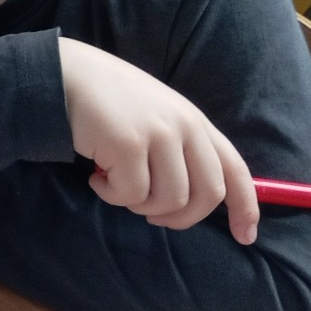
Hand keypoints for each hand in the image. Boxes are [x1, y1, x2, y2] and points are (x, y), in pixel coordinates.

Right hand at [59, 37, 258, 243]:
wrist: (66, 73)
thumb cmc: (108, 100)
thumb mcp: (157, 117)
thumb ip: (179, 147)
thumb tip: (190, 200)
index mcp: (196, 122)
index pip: (235, 170)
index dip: (245, 208)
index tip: (244, 237)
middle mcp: (185, 126)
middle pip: (207, 194)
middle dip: (181, 217)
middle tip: (151, 214)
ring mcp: (158, 134)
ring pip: (168, 200)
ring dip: (139, 205)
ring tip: (115, 186)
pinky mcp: (128, 145)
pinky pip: (130, 194)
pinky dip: (110, 195)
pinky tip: (95, 178)